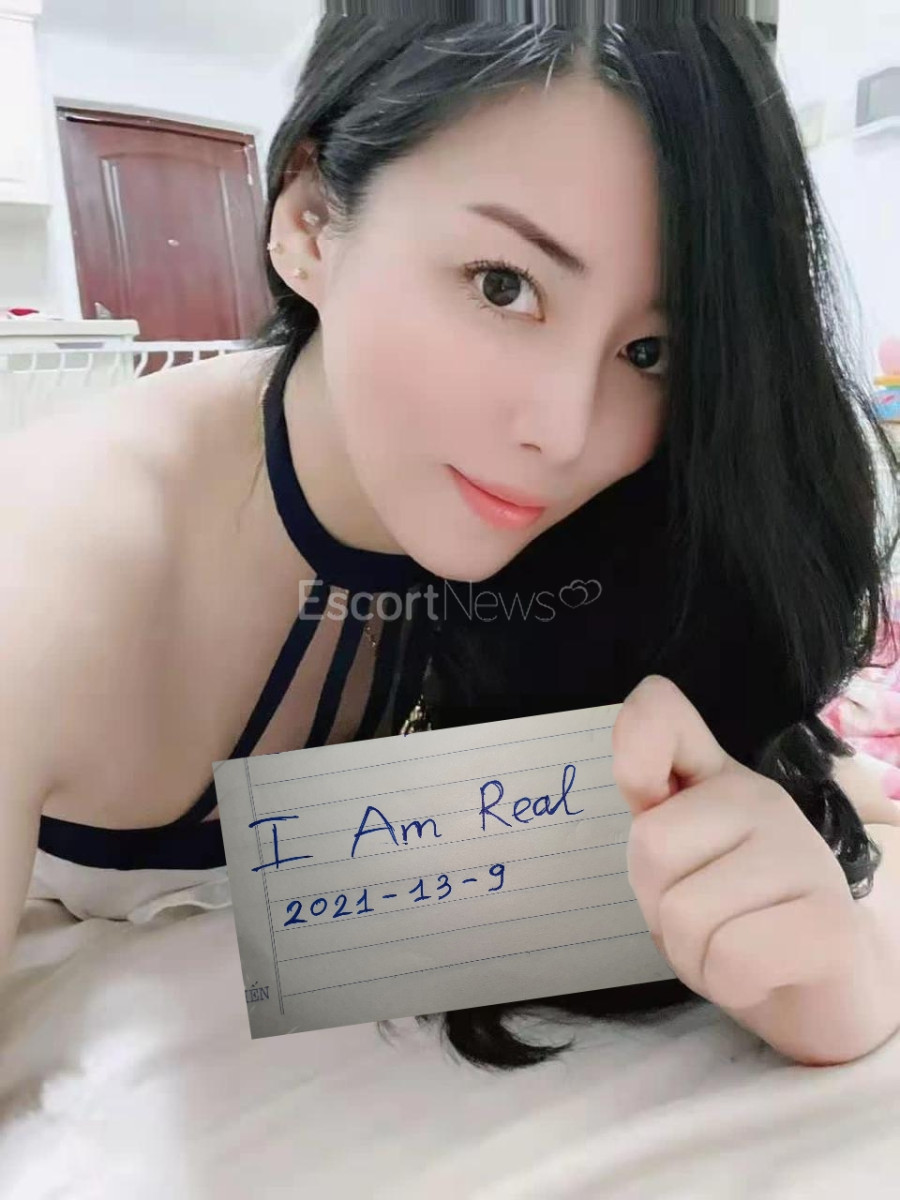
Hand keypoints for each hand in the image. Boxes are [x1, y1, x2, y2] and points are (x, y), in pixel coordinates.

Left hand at [612, 675, 862, 1011]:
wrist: (824, 993)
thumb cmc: (738, 920)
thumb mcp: (681, 860)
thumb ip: (654, 808)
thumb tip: (638, 777)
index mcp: (719, 781)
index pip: (660, 715)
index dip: (634, 744)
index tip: (645, 789)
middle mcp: (763, 801)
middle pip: (650, 845)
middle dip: (658, 907)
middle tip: (703, 922)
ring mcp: (802, 855)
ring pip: (685, 914)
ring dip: (693, 957)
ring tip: (731, 950)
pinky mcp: (831, 923)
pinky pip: (732, 958)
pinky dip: (729, 984)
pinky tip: (760, 975)